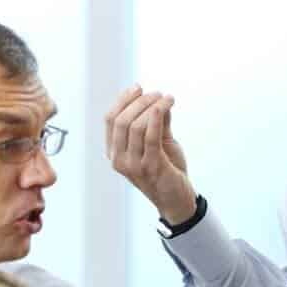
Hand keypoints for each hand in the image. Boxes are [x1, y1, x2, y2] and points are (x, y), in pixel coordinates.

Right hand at [105, 84, 196, 223]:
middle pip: (120, 120)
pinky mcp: (150, 166)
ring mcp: (133, 165)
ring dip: (151, 106)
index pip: (110, 119)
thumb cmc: (166, 170)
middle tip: (157, 93)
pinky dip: (158, 116)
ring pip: (135, 126)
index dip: (123, 100)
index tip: (138, 87)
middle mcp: (118, 159)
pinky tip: (167, 104)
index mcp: (114, 152)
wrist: (177, 199)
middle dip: (139, 101)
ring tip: (166, 98)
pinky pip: (150, 135)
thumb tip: (157, 97)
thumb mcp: (159, 142)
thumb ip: (156, 122)